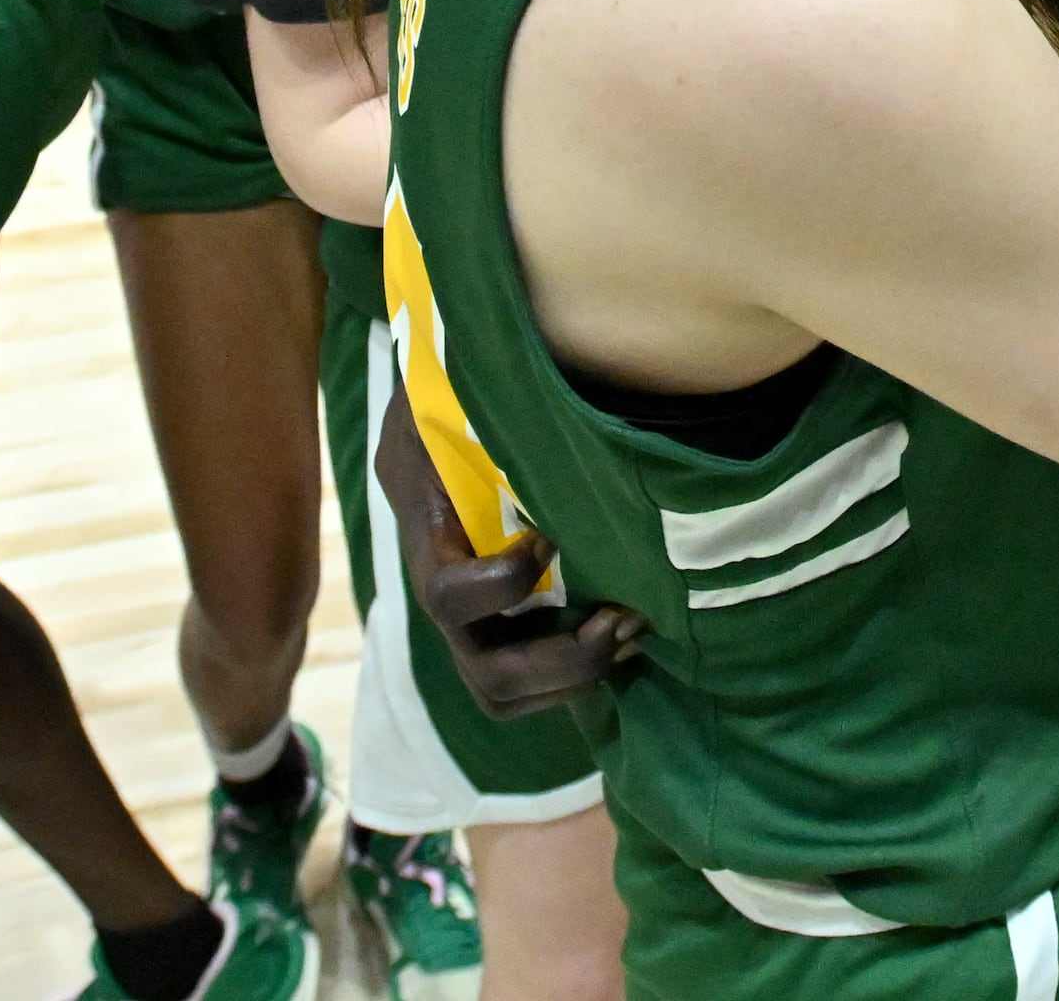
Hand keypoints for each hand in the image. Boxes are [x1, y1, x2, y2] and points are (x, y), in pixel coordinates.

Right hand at [377, 384, 641, 720]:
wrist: (427, 403)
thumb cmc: (445, 385)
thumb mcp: (448, 380)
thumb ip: (476, 394)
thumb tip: (525, 366)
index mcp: (427, 533)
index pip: (447, 595)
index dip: (501, 586)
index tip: (546, 540)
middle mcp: (442, 587)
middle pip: (484, 672)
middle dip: (559, 662)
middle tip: (623, 621)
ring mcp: (468, 615)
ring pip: (503, 691)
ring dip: (573, 679)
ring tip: (632, 634)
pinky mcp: (498, 619)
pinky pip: (527, 680)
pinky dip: (576, 675)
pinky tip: (629, 636)